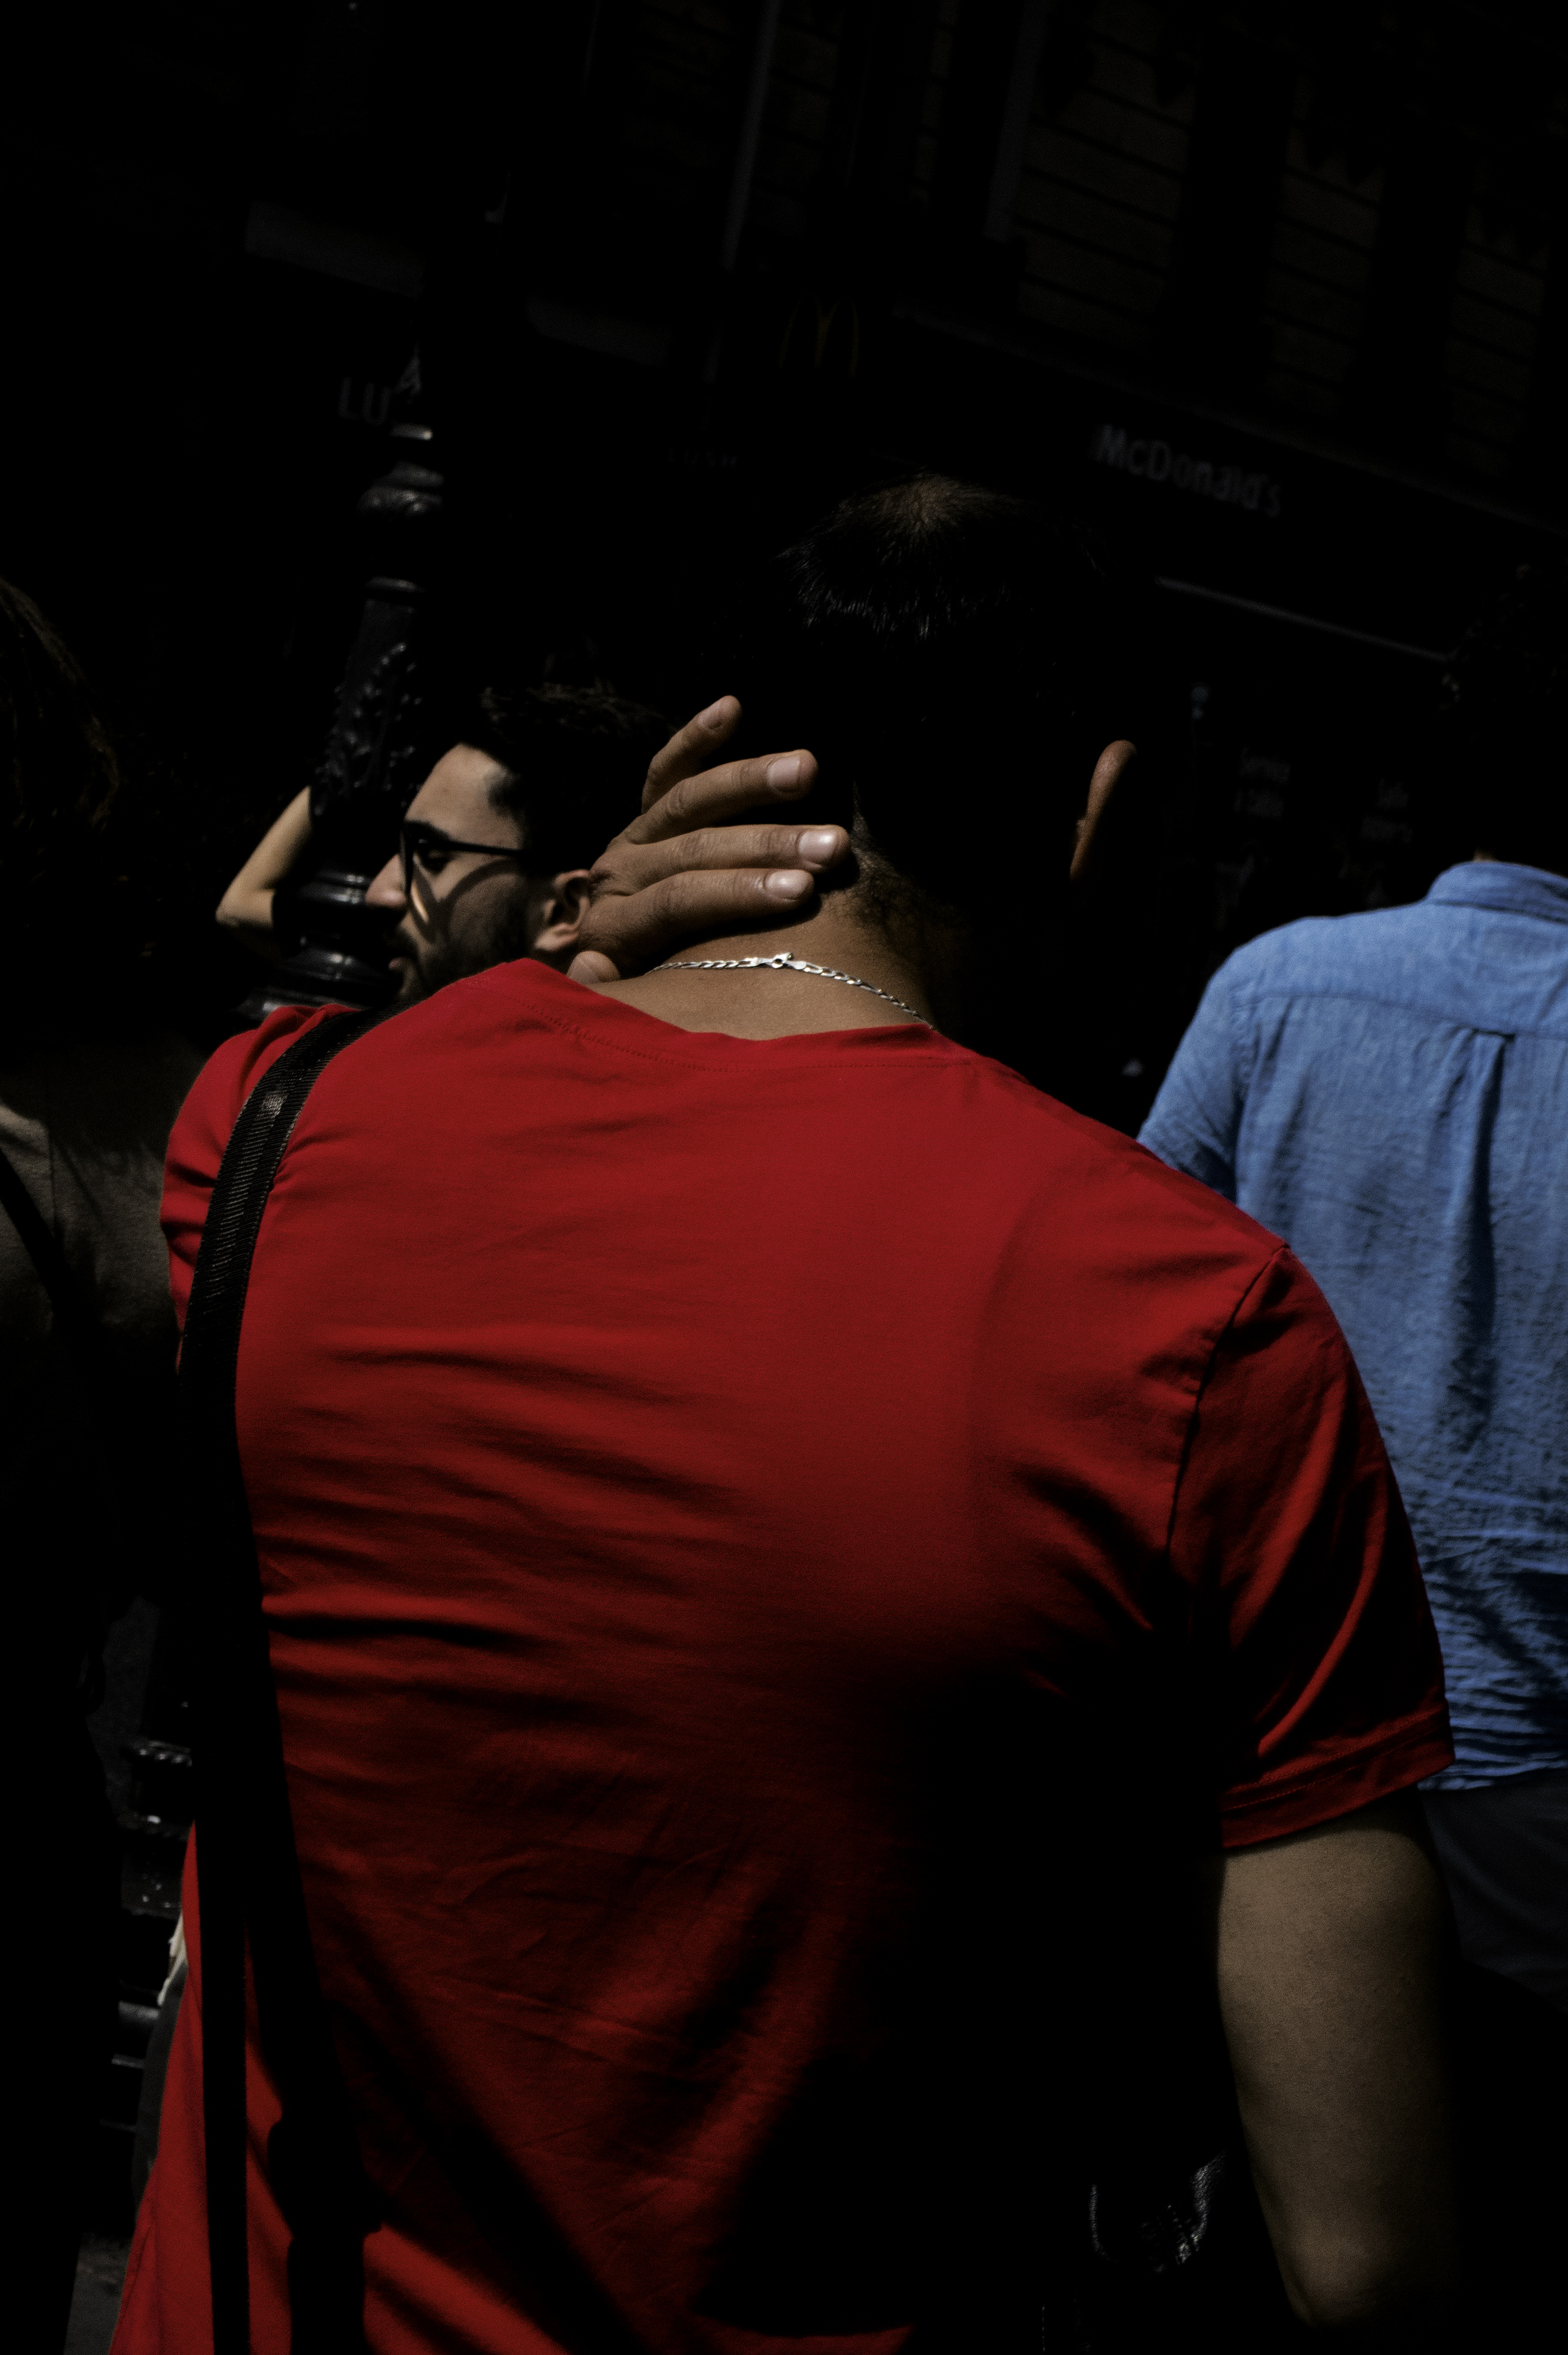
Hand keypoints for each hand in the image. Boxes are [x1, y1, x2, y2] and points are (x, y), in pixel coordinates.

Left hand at [568, 697, 849, 982]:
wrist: (625, 972)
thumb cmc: (659, 996)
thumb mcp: (639, 1006)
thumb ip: (619, 992)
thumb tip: (588, 971)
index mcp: (616, 929)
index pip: (679, 902)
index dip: (739, 893)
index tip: (802, 894)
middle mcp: (618, 876)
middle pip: (693, 849)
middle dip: (767, 844)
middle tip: (831, 845)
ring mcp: (633, 840)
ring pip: (689, 801)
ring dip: (750, 783)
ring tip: (807, 769)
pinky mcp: (647, 815)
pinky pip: (668, 770)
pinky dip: (698, 739)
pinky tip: (732, 708)